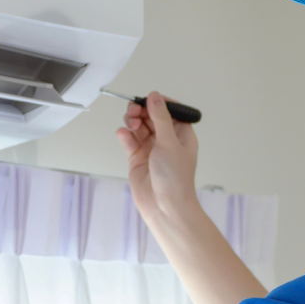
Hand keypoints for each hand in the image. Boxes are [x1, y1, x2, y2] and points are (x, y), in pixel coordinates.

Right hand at [115, 90, 199, 222]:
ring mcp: (151, 148)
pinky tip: (123, 135)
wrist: (164, 206)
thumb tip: (155, 96)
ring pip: (138, 126)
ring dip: (132, 121)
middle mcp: (166, 139)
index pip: (169, 110)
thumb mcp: (169, 142)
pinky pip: (129, 140)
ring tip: (131, 125)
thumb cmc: (175, 179)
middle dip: (141, 111)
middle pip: (151, 116)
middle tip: (134, 112)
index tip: (147, 100)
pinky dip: (124, 135)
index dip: (158, 102)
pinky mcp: (137, 157)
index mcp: (181, 134)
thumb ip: (160, 118)